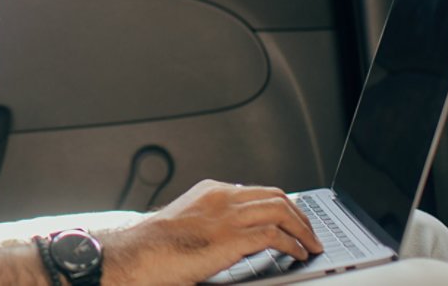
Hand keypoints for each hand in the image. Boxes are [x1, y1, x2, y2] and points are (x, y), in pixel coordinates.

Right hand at [105, 180, 322, 284]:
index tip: (290, 219)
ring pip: (280, 211)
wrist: (136, 255)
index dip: (280, 206)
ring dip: (302, 229)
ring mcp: (227, 216)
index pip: (256, 191)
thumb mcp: (187, 224)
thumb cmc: (154, 247)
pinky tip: (298, 254)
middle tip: (309, 231)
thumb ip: (212, 224)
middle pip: (275, 196)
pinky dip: (292, 244)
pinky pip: (274, 236)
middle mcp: (221, 198)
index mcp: (210, 192)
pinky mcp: (231, 239)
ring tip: (311, 243)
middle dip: (299, 214)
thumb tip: (235, 241)